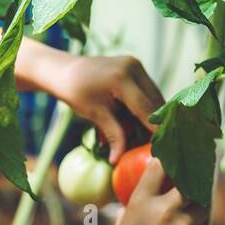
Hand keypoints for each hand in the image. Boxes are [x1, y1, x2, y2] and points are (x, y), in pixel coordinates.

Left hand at [37, 52, 164, 163]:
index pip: (146, 108)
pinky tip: (140, 119)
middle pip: (154, 101)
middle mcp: (133, 67)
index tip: (161, 146)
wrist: (64, 71)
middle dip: (155, 123)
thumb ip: (113, 135)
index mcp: (122, 78)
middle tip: (153, 143)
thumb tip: (118, 159)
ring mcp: (135, 64)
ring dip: (151, 114)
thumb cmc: (75, 92)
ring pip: (153, 95)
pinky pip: (147, 89)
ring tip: (147, 133)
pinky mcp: (135, 66)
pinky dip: (145, 105)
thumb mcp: (95, 114)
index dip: (154, 128)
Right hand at [100, 158, 206, 224]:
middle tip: (202, 170)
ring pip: (203, 205)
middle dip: (198, 176)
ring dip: (200, 203)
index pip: (162, 166)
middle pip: (193, 182)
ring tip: (197, 200)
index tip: (178, 155)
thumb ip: (142, 199)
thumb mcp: (125, 216)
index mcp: (142, 200)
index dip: (171, 157)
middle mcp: (165, 211)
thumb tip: (154, 184)